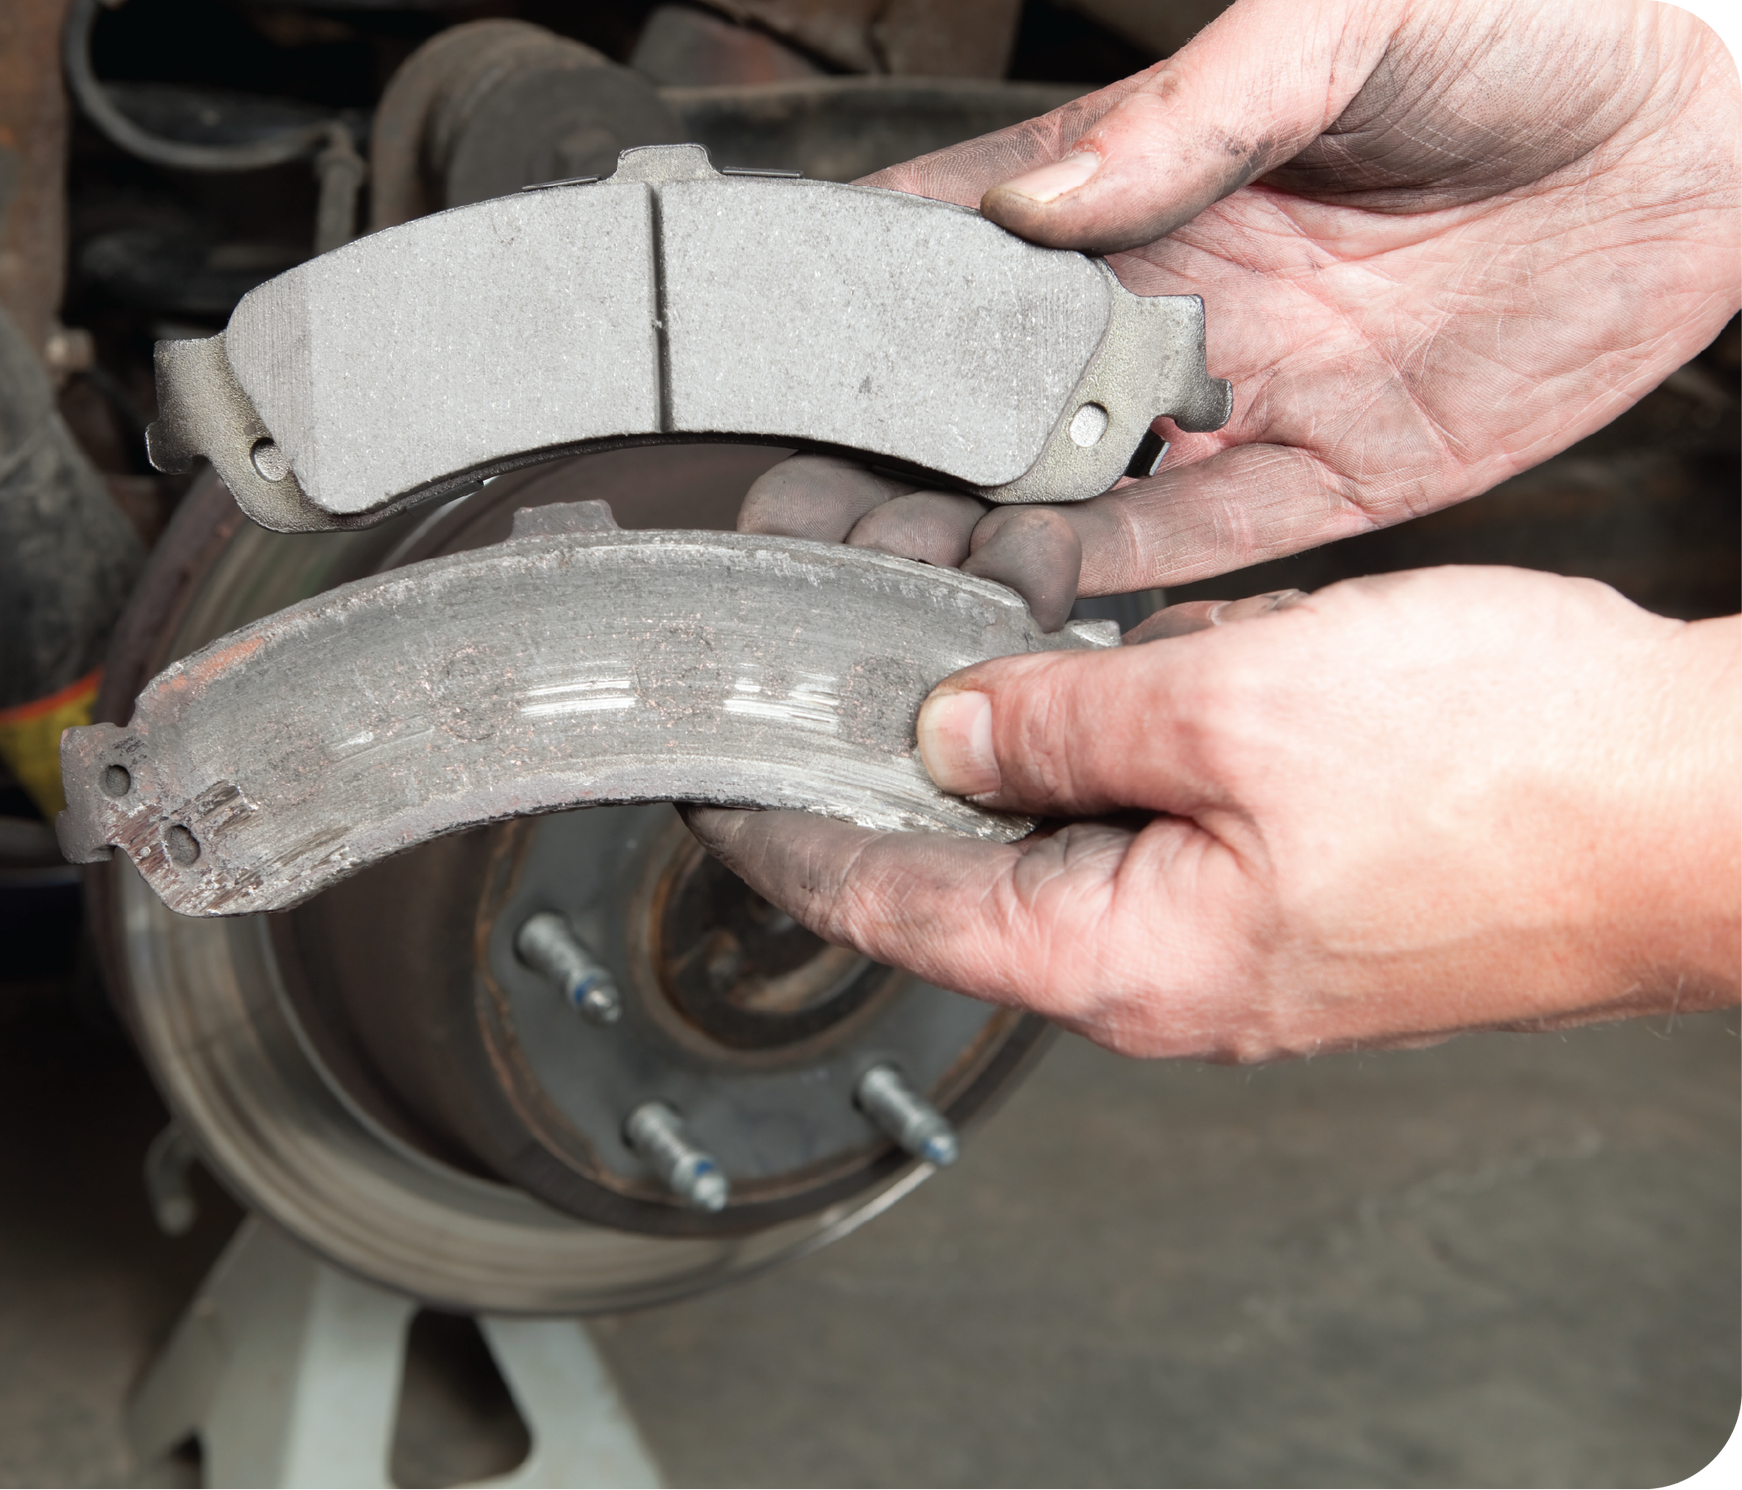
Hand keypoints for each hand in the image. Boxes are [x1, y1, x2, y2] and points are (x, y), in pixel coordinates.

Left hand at [686, 568, 1741, 1060]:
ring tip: (942, 644)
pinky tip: (1094, 660)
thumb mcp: (1241, 707)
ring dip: (1011, 741)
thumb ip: (1068, 718)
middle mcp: (1169, 965)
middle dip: (892, 769)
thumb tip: (953, 729)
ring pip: (1074, 829)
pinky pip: (1167, 807)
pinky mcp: (1299, 880)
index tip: (713, 787)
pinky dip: (1115, 736)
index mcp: (1127, 957)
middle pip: (973, 871)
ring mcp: (1238, 928)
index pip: (894, 910)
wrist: (1709, 804)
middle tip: (819, 670)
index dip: (787, 839)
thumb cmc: (1517, 777)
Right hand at [741, 0, 1741, 617]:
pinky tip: (1035, 603)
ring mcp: (1246, 394)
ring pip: (1081, 489)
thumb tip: (1042, 202)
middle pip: (1000, 397)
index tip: (784, 362)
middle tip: (812, 511)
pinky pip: (1201, 544)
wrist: (1719, 112)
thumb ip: (1187, 113)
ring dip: (987, 534)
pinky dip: (1118, 582)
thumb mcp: (1344, 16)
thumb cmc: (1539, 15)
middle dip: (904, 455)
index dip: (873, 306)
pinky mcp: (1330, 475)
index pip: (969, 252)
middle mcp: (1178, 299)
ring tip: (892, 578)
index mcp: (1150, 180)